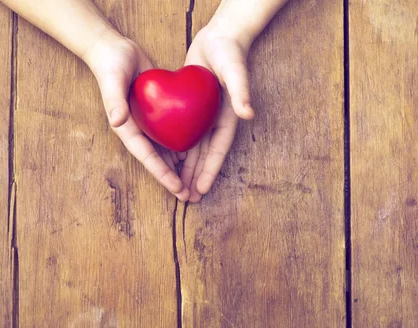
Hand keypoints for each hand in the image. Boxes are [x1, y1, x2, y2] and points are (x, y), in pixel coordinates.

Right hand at [86, 32, 188, 200]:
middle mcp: (138, 129)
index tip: (176, 188)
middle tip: (189, 197)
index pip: (146, 155)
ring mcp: (149, 123)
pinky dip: (183, 145)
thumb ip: (113, 100)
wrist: (116, 51)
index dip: (161, 173)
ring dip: (181, 167)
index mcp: (127, 127)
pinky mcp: (158, 113)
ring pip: (167, 150)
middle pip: (158, 160)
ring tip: (195, 185)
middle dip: (173, 178)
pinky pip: (172, 133)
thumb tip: (116, 121)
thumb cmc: (111, 64)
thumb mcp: (113, 80)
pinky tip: (198, 155)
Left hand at [180, 27, 254, 202]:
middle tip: (188, 199)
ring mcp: (204, 117)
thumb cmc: (229, 53)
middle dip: (197, 177)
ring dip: (187, 168)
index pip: (218, 150)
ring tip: (179, 188)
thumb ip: (241, 90)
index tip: (202, 190)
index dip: (210, 171)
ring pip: (193, 148)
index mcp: (227, 118)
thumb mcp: (235, 70)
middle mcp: (215, 121)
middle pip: (204, 155)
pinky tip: (169, 160)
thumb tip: (248, 113)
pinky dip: (178, 147)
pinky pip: (184, 133)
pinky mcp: (192, 109)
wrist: (219, 38)